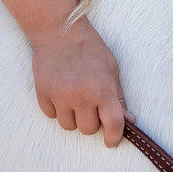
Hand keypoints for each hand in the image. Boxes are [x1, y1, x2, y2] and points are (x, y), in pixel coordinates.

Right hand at [31, 16, 135, 147]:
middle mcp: (81, 96)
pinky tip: (60, 92)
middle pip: (88, 130)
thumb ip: (118, 96)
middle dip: (92, 121)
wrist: (59, 31)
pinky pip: (51, 116)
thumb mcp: (111, 68)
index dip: (114, 137)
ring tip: (75, 97)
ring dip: (74, 117)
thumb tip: (129, 120)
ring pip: (69, 126)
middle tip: (91, 104)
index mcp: (102, 89)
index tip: (111, 141)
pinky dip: (57, 109)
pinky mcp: (43, 94)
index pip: (113, 125)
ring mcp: (60, 96)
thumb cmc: (90, 48)